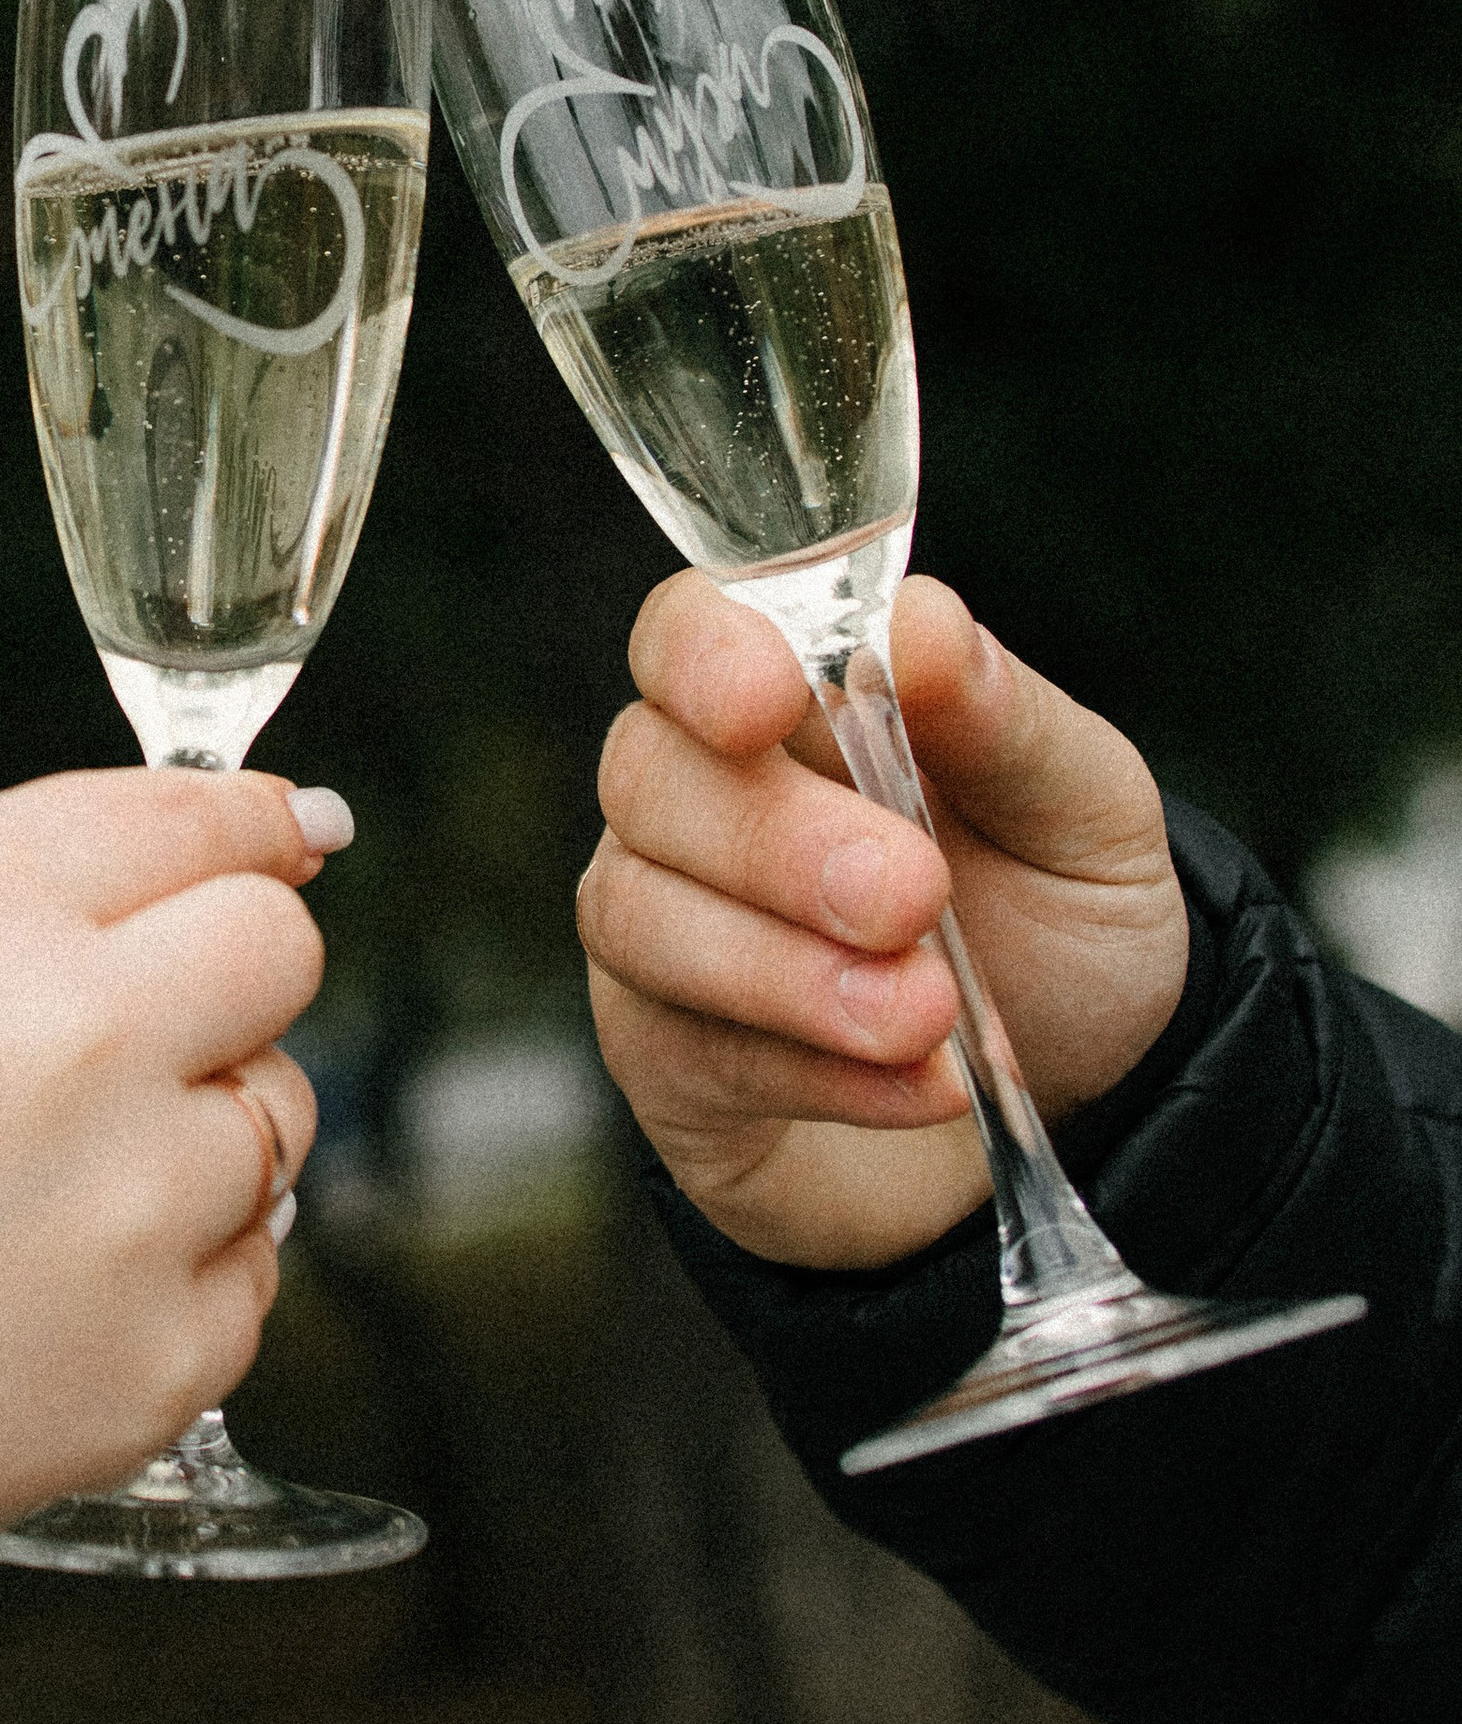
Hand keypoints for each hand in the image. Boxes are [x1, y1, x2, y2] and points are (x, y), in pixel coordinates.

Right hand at [0, 768, 333, 1576]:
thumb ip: (33, 880)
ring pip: (279, 1120)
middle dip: (231, 976)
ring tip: (41, 1191)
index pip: (199, 821)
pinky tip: (44, 1296)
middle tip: (131, 1036)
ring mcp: (131, 1214)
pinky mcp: (153, 1367)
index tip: (275, 842)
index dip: (246, 830)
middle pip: (279, 955)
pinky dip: (178, 1278)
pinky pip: (250, 1279)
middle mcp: (81, 1043)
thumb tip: (270, 835)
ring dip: (201, 1134)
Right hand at [577, 571, 1187, 1270]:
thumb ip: (1005, 719)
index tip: (766, 698)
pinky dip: (812, 1071)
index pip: (687, 633)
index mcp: (793, 700)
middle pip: (650, 774)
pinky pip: (682, 1046)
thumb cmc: (1059, 925)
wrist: (1082, 1105)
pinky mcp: (664, 1053)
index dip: (702, 654)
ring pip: (639, 913)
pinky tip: (918, 1087)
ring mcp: (663, 925)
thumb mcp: (1084, 815)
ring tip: (926, 1018)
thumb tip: (923, 617)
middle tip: (911, 898)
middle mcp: (700, 797)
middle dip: (776, 841)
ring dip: (786, 970)